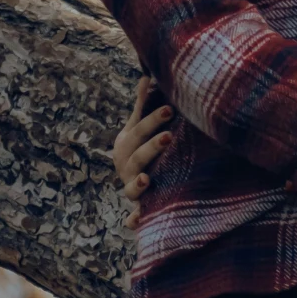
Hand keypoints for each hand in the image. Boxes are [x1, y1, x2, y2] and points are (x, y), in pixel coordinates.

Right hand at [112, 76, 174, 220]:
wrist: (133, 176)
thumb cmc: (141, 145)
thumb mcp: (139, 127)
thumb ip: (143, 105)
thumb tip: (147, 75)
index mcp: (126, 146)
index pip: (138, 131)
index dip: (152, 121)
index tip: (170, 109)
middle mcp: (126, 167)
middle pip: (136, 158)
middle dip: (151, 147)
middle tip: (170, 136)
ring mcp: (131, 188)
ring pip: (132, 187)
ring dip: (138, 184)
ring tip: (147, 180)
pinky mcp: (140, 206)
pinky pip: (134, 217)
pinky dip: (135, 220)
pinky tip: (137, 222)